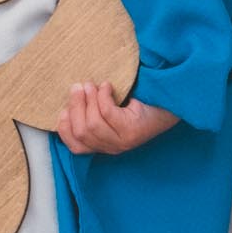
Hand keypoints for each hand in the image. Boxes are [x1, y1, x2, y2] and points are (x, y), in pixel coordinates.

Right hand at [55, 81, 177, 154]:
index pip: (76, 147)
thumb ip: (94, 111)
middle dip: (75, 107)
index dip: (64, 129)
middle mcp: (112, 148)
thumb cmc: (138, 105)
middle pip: (81, 132)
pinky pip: (108, 114)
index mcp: (103, 145)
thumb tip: (73, 94)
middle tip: (78, 86)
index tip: (63, 109)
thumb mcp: (113, 112)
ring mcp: (123, 141)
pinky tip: (107, 86)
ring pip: (92, 124)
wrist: (169, 106)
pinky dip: (103, 97)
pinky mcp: (132, 131)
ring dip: (88, 100)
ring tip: (92, 85)